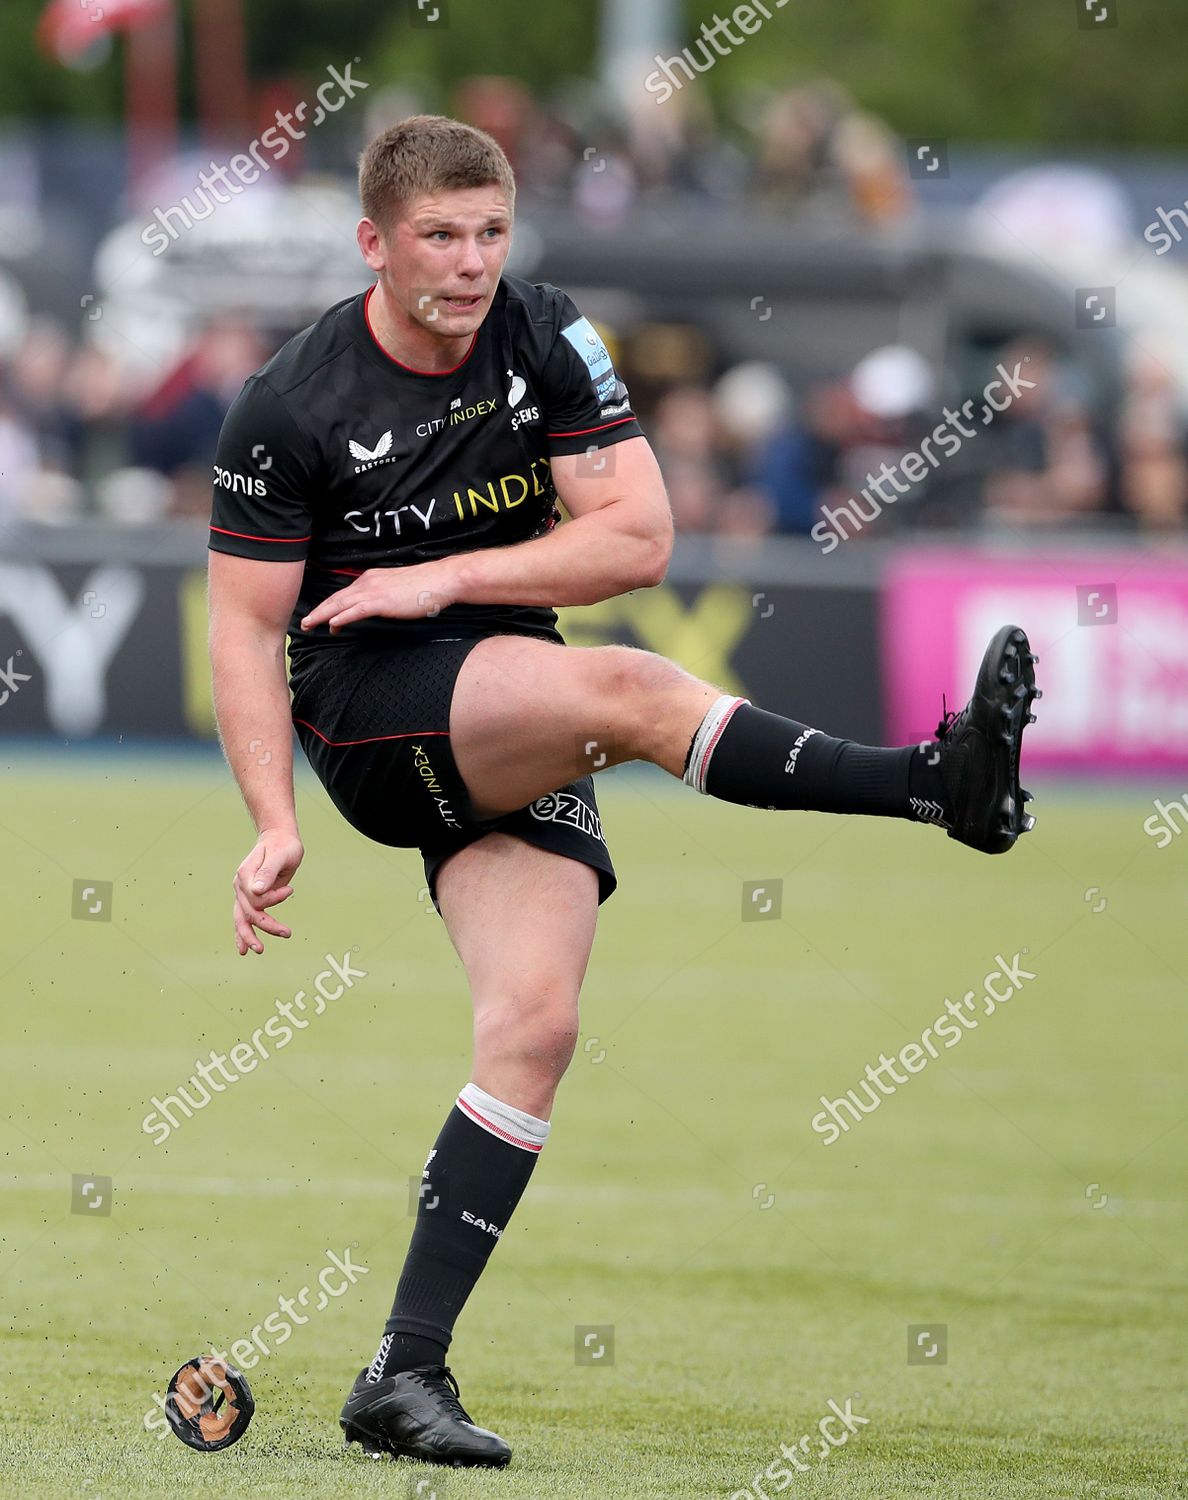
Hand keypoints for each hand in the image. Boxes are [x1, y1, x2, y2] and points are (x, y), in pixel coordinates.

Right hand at [233, 828, 303, 954]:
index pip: (255, 896)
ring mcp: (242, 892)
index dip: (273, 898)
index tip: (290, 890)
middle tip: (286, 932)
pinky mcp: (249, 897)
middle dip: (265, 925)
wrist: (278, 838)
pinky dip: (242, 933)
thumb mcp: (280, 855)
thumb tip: (257, 891)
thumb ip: (268, 872)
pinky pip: (243, 917)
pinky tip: (243, 949)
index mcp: (246, 874)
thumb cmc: (283, 845)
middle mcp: (240, 885)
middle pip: (248, 912)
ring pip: (241, 918)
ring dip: (249, 936)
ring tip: (259, 950)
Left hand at [300, 561, 458, 633]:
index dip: (329, 605)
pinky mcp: (381, 602)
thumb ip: (385, 595)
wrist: (441, 580)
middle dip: (319, 610)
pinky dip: (341, 617)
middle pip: (337, 598)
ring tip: (309, 625)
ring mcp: (373, 591)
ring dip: (322, 615)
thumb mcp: (399, 588)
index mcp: (371, 578)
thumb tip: (380, 605)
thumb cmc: (425, 586)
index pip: (345, 593)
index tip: (320, 615)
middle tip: (304, 622)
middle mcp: (368, 582)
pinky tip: (332, 625)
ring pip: (340, 604)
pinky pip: (356, 610)